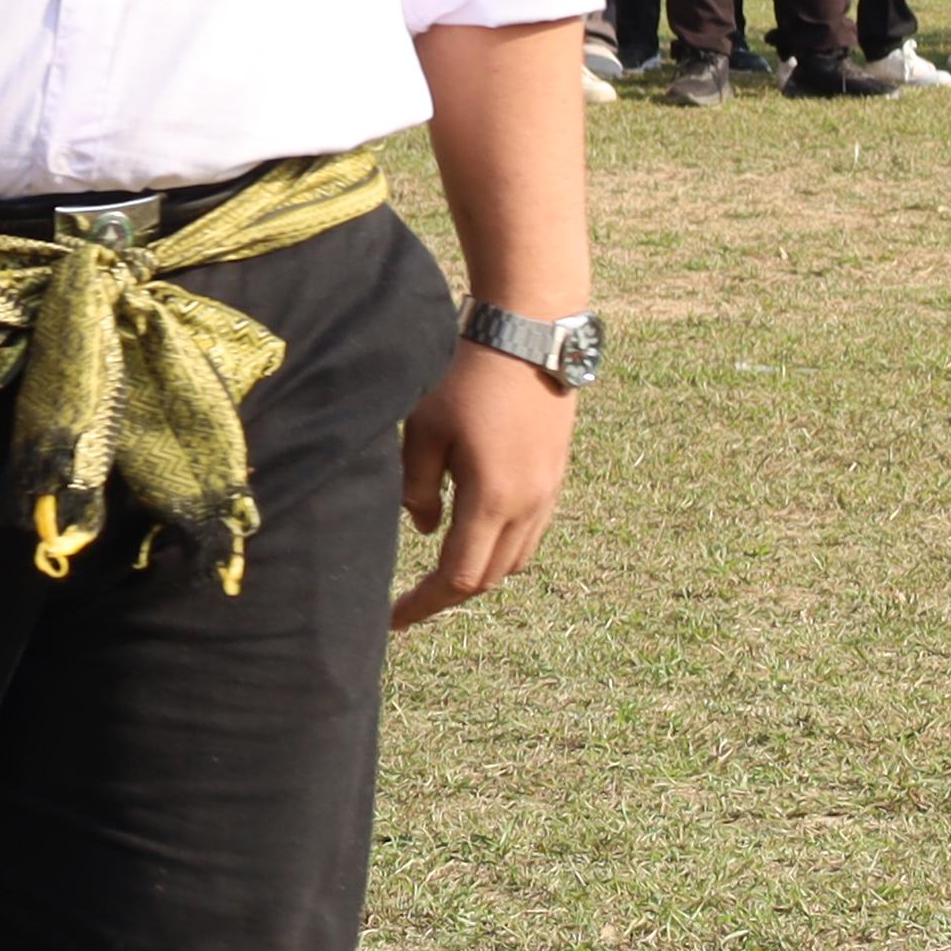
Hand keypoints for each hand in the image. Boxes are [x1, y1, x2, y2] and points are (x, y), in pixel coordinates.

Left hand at [391, 343, 574, 631]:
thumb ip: (416, 488)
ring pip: (515, 557)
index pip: (458, 577)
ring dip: (479, 569)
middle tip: (410, 599)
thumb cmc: (466, 375)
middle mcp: (530, 505)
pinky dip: (501, 544)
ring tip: (441, 567)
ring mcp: (549, 490)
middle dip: (448, 593)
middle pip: (489, 576)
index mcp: (494, 500)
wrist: (530, 330)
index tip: (393, 619)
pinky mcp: (556, 473)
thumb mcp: (422, 431)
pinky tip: (475, 529)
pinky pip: (530, 530)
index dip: (424, 603)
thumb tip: (426, 529)